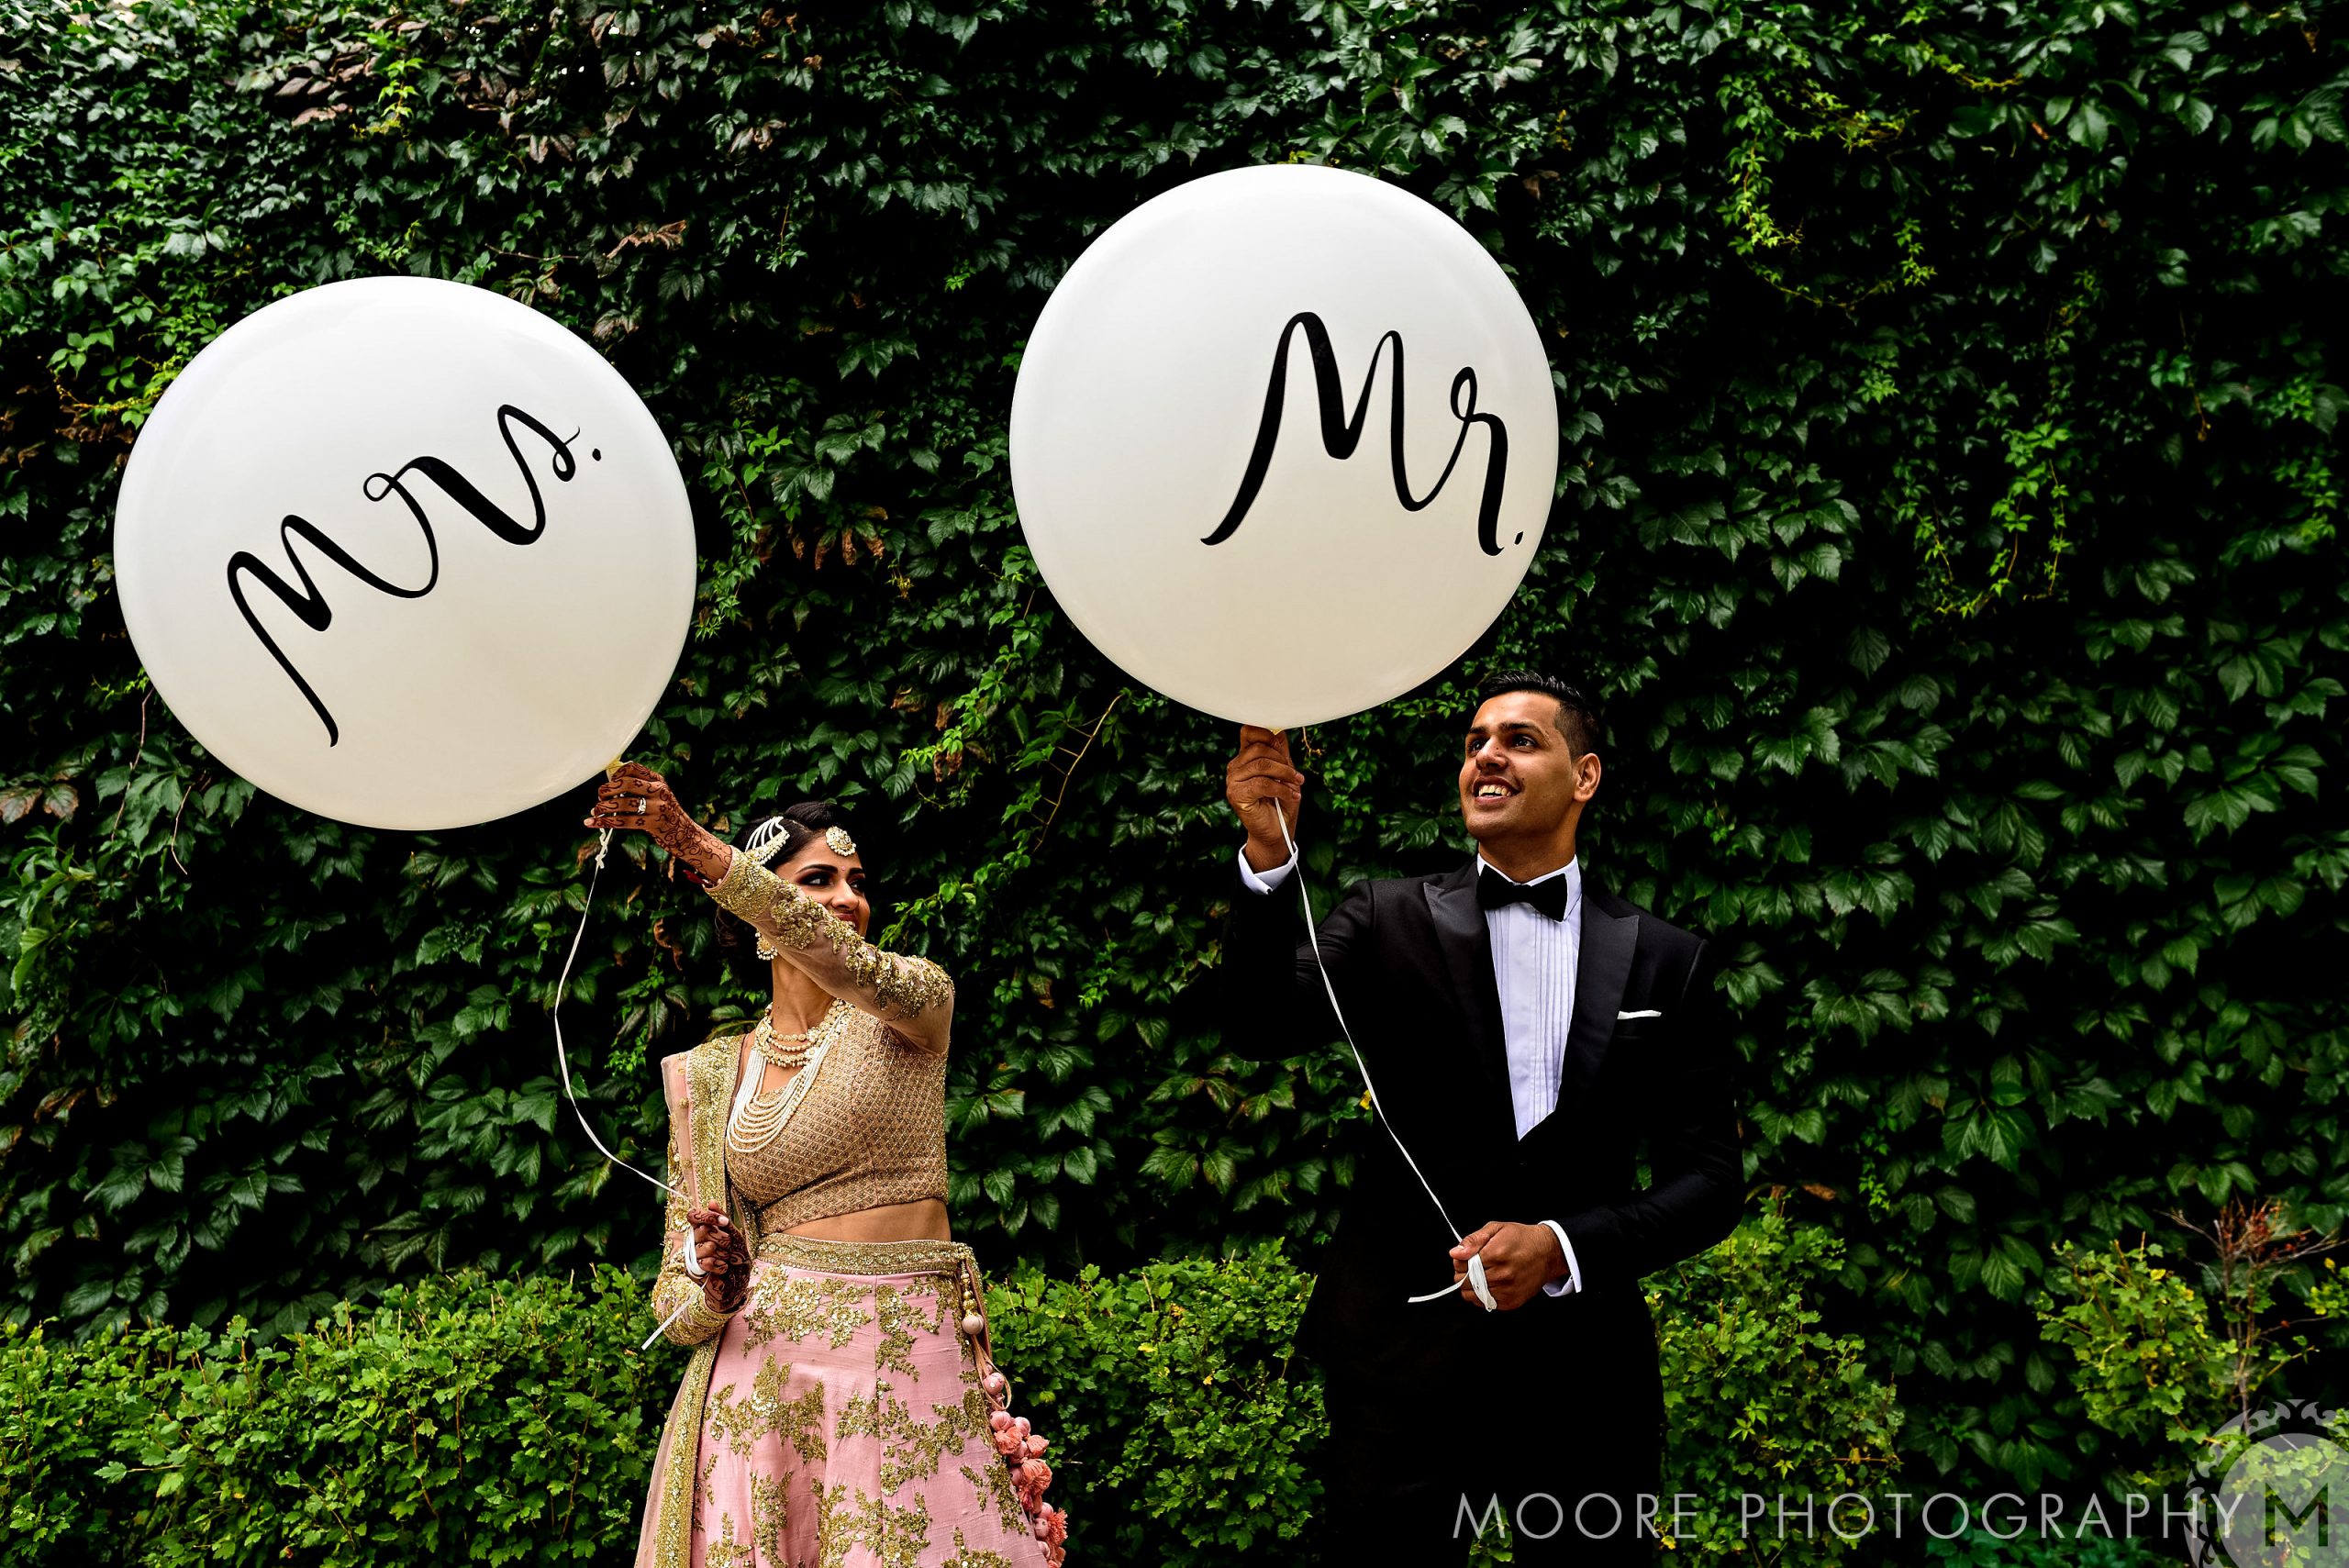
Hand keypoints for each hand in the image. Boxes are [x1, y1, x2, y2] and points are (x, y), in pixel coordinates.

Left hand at [587, 763, 729, 883]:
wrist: (686, 835)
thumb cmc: (665, 815)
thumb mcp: (657, 797)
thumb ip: (639, 789)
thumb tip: (608, 786)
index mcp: (658, 781)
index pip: (633, 768)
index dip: (616, 773)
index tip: (608, 781)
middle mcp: (659, 791)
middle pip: (626, 784)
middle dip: (607, 790)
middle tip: (600, 797)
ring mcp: (658, 807)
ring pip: (623, 804)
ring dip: (604, 807)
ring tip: (595, 811)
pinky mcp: (654, 824)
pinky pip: (624, 821)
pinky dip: (605, 822)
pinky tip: (593, 823)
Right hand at [687, 1203, 750, 1313]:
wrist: (738, 1282)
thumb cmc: (736, 1257)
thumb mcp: (734, 1235)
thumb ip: (723, 1219)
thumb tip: (711, 1202)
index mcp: (701, 1229)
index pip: (693, 1216)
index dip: (707, 1216)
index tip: (724, 1222)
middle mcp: (693, 1241)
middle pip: (703, 1230)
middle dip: (723, 1238)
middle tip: (728, 1247)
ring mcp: (691, 1256)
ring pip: (707, 1247)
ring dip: (723, 1254)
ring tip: (725, 1260)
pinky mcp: (692, 1270)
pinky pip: (706, 1262)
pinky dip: (720, 1266)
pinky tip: (723, 1269)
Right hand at [1225, 726, 1303, 872]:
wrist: (1277, 831)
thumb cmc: (1281, 801)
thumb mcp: (1285, 772)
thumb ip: (1280, 751)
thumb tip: (1279, 729)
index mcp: (1245, 757)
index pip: (1249, 731)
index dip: (1267, 733)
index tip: (1283, 748)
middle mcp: (1235, 766)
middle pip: (1260, 748)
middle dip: (1283, 761)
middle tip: (1296, 777)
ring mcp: (1233, 780)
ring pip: (1262, 765)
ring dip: (1285, 775)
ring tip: (1296, 787)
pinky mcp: (1236, 795)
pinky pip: (1262, 783)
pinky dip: (1282, 789)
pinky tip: (1291, 796)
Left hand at [1449, 1221, 1563, 1311]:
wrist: (1547, 1253)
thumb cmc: (1522, 1239)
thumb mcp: (1497, 1228)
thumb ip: (1473, 1240)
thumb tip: (1455, 1253)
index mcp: (1496, 1254)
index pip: (1462, 1265)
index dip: (1459, 1261)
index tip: (1465, 1258)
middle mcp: (1502, 1275)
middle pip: (1465, 1282)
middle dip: (1463, 1274)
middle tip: (1472, 1267)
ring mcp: (1507, 1291)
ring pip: (1472, 1295)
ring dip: (1470, 1286)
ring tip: (1480, 1276)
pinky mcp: (1512, 1302)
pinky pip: (1485, 1303)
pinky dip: (1481, 1296)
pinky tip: (1489, 1284)